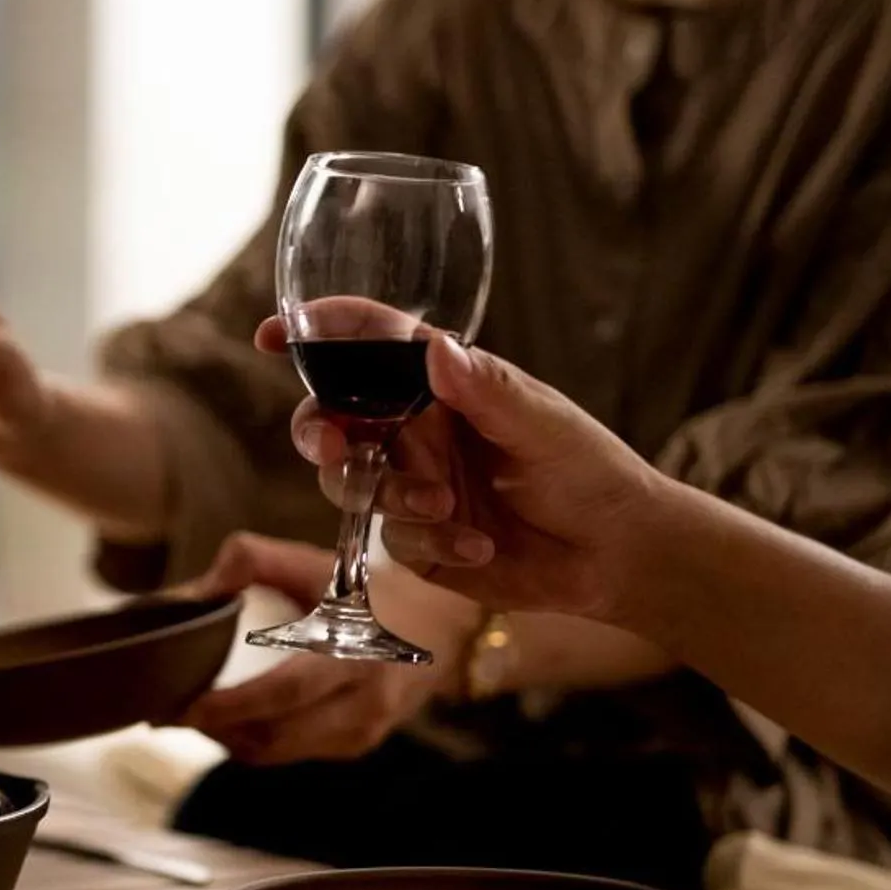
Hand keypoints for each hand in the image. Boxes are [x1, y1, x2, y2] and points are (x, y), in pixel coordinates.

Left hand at [168, 533, 484, 764]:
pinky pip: (294, 753)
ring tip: (194, 714)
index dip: (231, 706)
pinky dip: (256, 741)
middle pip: (275, 734)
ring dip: (230, 738)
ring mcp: (365, 729)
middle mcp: (365, 699)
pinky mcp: (359, 744)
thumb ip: (252, 560)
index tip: (183, 705)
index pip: (285, 692)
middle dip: (216, 728)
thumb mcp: (313, 561)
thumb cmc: (365, 588)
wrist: (439, 619)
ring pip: (279, 751)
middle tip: (169, 712)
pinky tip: (232, 720)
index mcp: (354, 650)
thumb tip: (195, 592)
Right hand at [255, 319, 666, 622]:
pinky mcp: (415, 541)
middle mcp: (415, 430)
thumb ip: (486, 390)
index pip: (369, 345)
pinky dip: (431, 543)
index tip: (276, 334)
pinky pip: (389, 538)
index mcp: (442, 385)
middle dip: (320, 433)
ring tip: (445, 508)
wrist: (614, 556)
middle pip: (332, 418)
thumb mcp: (543, 424)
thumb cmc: (589, 471)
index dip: (317, 333)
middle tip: (335, 448)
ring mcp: (409, 485)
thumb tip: (435, 350)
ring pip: (348, 483)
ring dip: (386, 495)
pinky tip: (479, 546)